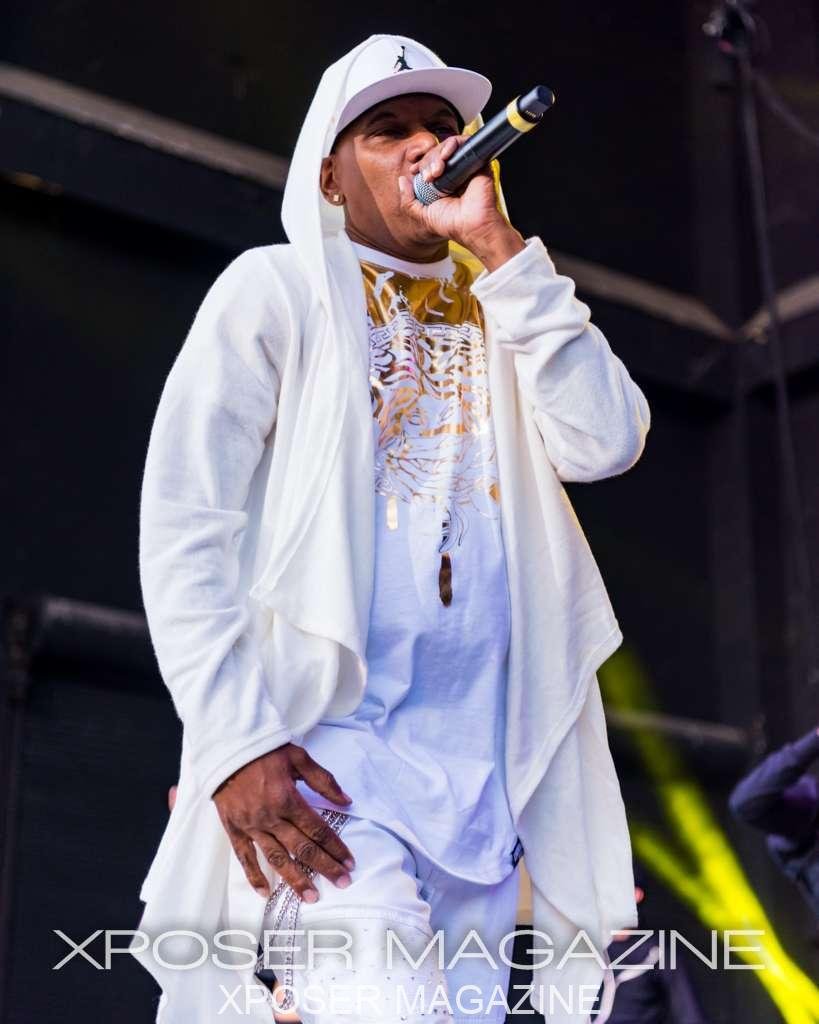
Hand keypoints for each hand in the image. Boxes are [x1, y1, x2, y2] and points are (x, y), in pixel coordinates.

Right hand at [212, 743, 355, 901]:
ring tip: (311, 897)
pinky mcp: (234, 829)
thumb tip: (346, 801)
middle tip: (342, 883)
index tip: (349, 862)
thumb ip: (323, 781)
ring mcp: (251, 826)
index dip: (335, 846)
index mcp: (288, 799)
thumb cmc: (265, 751)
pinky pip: (244, 857)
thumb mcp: (298, 758)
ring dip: (295, 880)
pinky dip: (253, 877)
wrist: (226, 748)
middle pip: (302, 848)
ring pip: (276, 858)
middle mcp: (270, 817)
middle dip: (324, 867)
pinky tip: (266, 893)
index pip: (317, 829)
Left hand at [397, 134, 525, 270]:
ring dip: (437, 154)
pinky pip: (464, 143)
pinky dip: (453, 143)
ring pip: (447, 147)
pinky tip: (446, 156)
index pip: (427, 165)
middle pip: (435, 154)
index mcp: (441, 185)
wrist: (471, 226)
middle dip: (427, 162)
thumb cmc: (452, 224)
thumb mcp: (422, 215)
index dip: (419, 165)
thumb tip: (401, 180)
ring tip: (437, 172)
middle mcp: (452, 174)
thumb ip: (408, 200)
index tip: (413, 171)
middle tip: (429, 177)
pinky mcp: (476, 161)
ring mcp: (464, 167)